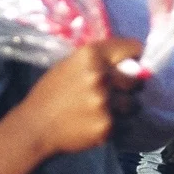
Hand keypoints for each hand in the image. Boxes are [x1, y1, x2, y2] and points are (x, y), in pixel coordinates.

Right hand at [17, 37, 143, 157]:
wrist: (35, 126)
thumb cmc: (51, 92)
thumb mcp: (71, 64)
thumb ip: (99, 60)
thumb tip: (130, 61)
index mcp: (91, 55)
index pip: (131, 47)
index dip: (136, 55)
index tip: (137, 60)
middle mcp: (101, 75)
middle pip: (137, 79)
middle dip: (132, 85)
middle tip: (121, 90)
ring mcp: (105, 102)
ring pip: (134, 104)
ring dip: (125, 107)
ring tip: (108, 109)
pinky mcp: (107, 126)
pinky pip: (125, 124)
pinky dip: (116, 125)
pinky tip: (98, 123)